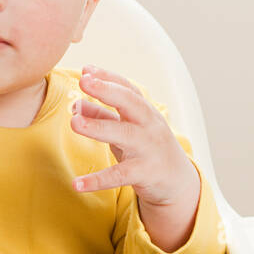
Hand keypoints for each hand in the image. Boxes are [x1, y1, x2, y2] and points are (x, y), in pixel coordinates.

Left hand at [68, 64, 199, 206]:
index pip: (127, 89)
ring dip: (98, 126)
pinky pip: (119, 175)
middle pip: (131, 103)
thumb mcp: (127, 129)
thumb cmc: (147, 149)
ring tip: (74, 122)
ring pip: (123, 134)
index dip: (107, 78)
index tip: (86, 70)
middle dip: (107, 90)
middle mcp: (149, 125)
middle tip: (84, 82)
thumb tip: (75, 104)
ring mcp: (148, 148)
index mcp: (144, 112)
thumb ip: (102, 116)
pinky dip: (98, 180)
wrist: (178, 181)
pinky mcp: (144, 173)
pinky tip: (77, 184)